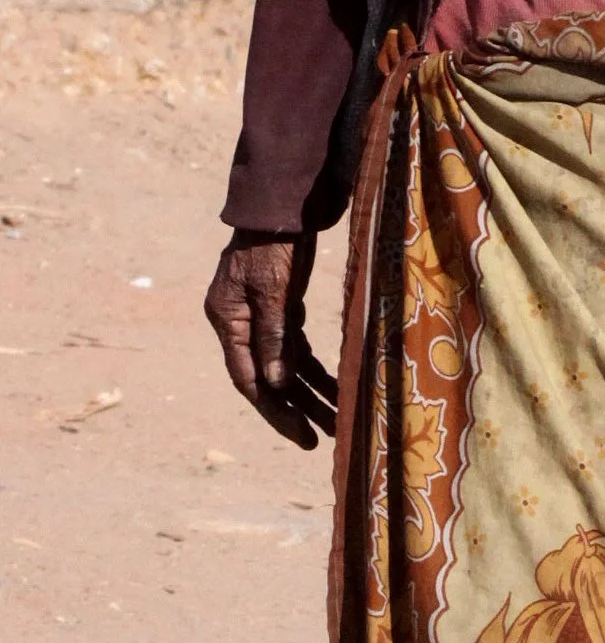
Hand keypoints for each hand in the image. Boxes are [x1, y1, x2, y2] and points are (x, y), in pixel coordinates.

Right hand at [204, 231, 337, 451]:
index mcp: (228, 320)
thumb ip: (274, 336)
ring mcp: (258, 317)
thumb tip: (275, 384)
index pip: (249, 379)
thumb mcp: (275, 289)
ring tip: (338, 421)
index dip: (276, 411)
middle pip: (268, 379)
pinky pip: (295, 348)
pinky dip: (313, 368)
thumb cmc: (275, 242)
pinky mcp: (279, 308)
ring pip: (284, 366)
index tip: (303, 436)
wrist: (281, 203)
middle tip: (324, 440)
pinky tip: (335, 387)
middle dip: (297, 409)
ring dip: (310, 393)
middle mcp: (238, 323)